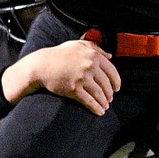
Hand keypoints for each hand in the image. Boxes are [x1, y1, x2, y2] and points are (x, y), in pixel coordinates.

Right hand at [6, 40, 121, 115]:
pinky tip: (100, 112)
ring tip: (105, 106)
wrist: (41, 65)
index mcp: (93, 55)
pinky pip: (89, 101)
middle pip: (106, 84)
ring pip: (99, 93)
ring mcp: (81, 78)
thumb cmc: (59, 54)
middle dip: (110, 94)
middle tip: (110, 99)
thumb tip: (110, 55)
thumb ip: (95, 47)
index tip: (117, 88)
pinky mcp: (73, 89)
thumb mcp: (78, 45)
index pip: (111, 71)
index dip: (116, 81)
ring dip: (104, 102)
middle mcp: (89, 66)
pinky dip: (96, 108)